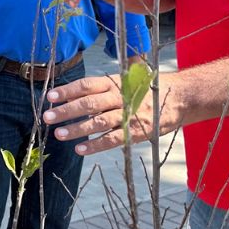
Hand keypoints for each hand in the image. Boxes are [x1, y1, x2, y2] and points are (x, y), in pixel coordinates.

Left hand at [42, 73, 183, 154]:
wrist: (181, 96)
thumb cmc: (147, 88)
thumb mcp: (127, 80)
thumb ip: (105, 86)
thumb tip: (76, 92)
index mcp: (115, 81)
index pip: (87, 85)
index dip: (68, 91)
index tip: (50, 97)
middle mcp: (120, 96)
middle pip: (89, 103)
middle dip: (67, 110)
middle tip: (47, 117)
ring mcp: (129, 114)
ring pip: (99, 122)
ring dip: (77, 128)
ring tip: (59, 134)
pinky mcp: (137, 131)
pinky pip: (113, 139)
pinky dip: (96, 145)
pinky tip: (80, 149)